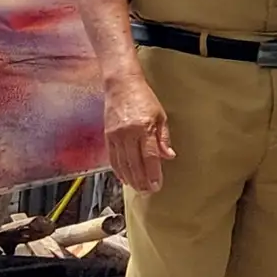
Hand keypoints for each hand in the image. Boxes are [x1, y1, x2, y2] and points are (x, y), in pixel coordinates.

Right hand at [102, 74, 175, 192]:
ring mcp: (116, 136)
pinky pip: (113, 158)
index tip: (157, 185)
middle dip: (142, 181)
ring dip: (130, 179)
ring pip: (122, 164)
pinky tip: (124, 178)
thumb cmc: (144, 98)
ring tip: (137, 189)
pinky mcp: (107, 136)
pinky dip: (118, 171)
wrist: (121, 84)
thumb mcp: (160, 115)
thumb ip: (163, 137)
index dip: (153, 173)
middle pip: (135, 164)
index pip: (150, 156)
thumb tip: (169, 156)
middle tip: (148, 192)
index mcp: (144, 128)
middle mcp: (128, 133)